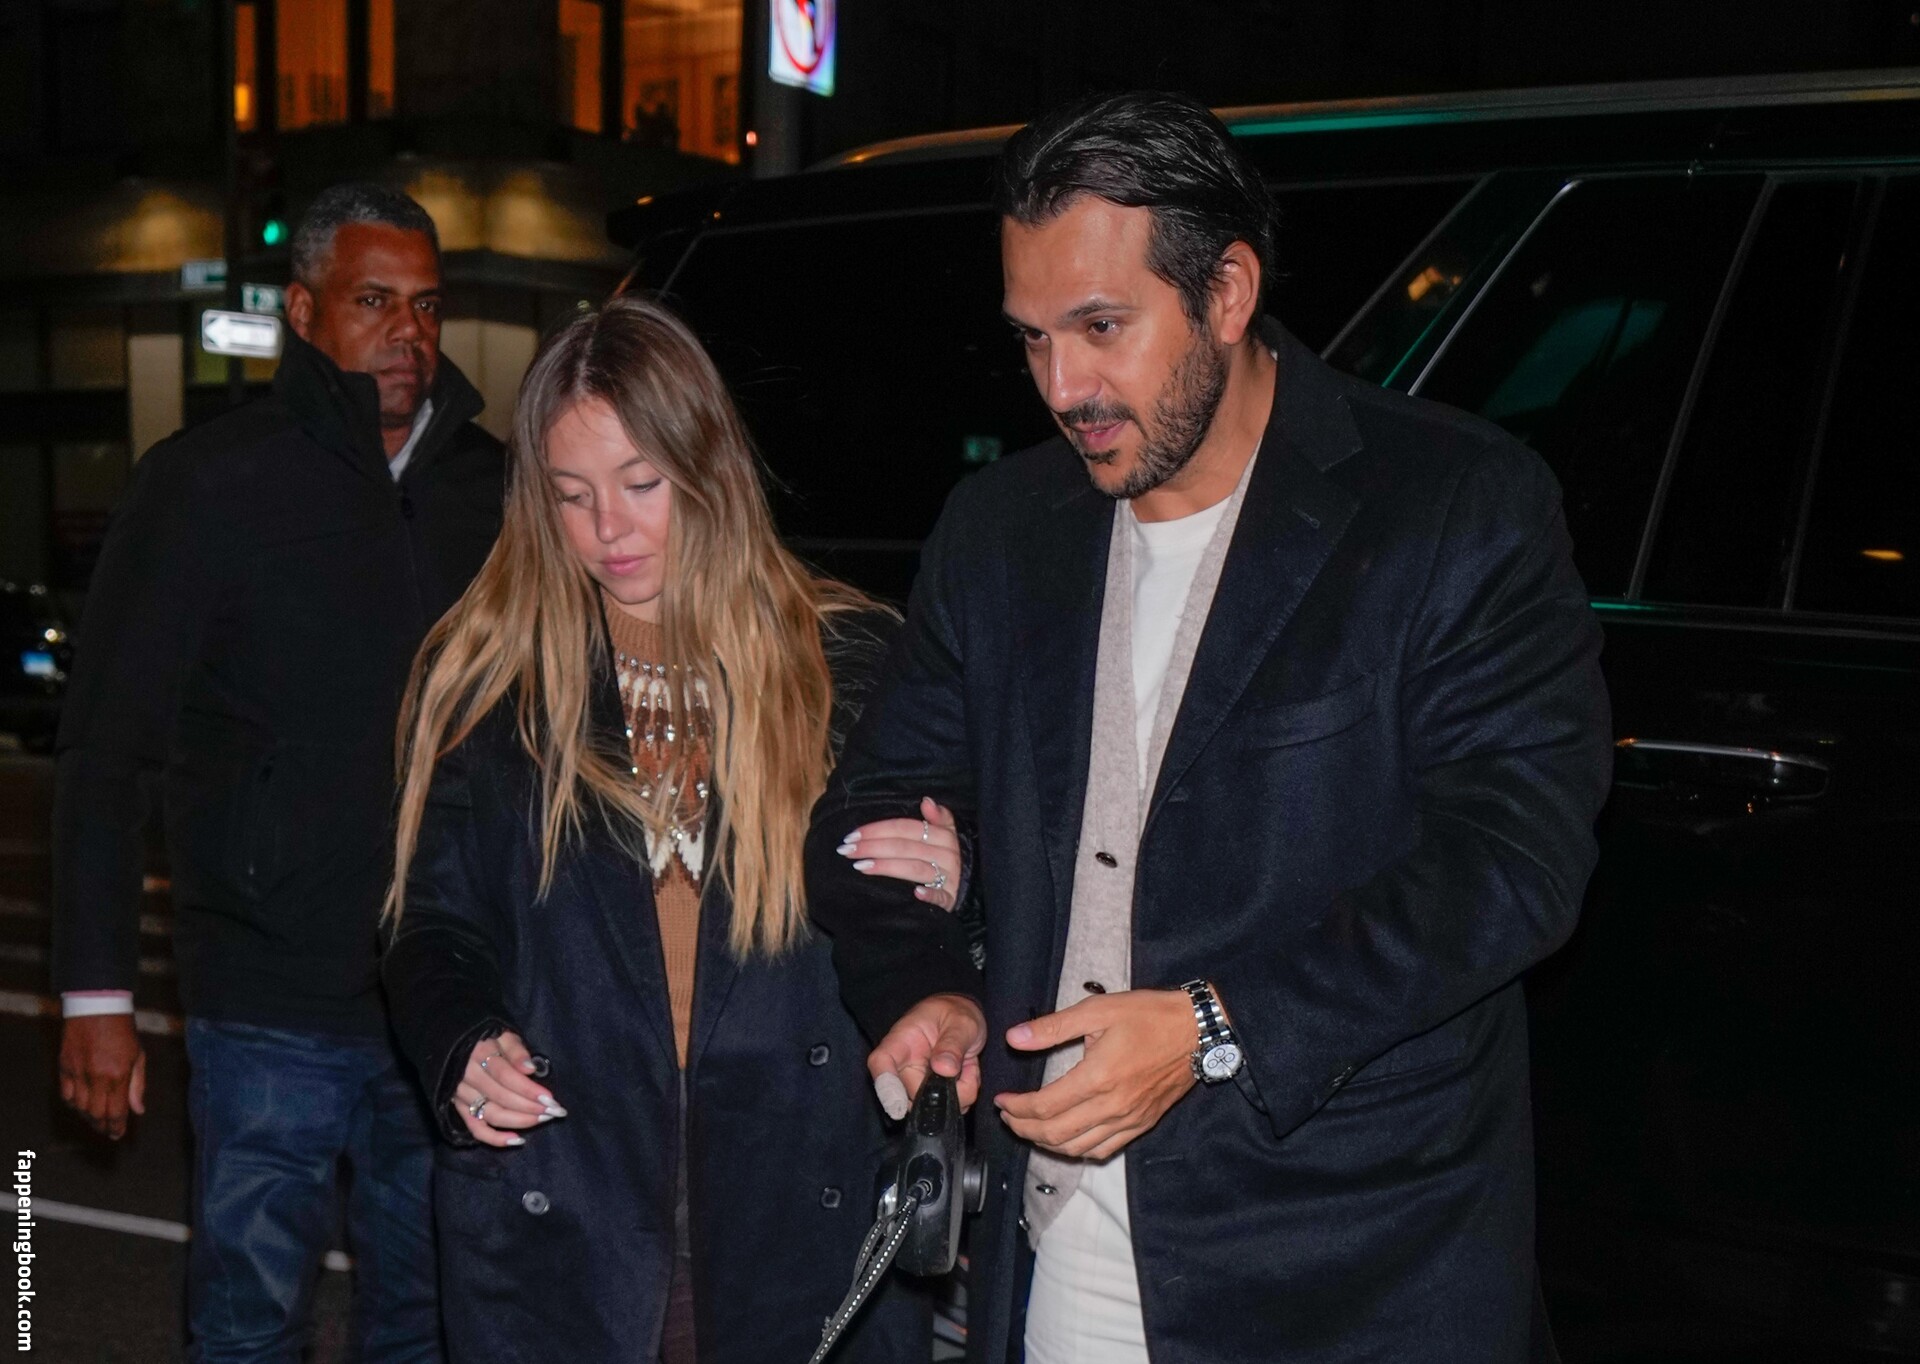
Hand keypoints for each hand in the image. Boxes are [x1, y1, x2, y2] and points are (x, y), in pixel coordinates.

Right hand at [58, 1014, 145, 1139]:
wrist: (97, 1007)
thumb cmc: (122, 1030)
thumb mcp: (138, 1055)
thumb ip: (138, 1084)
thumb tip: (138, 1110)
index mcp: (118, 1075)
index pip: (116, 1111)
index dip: (117, 1127)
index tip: (118, 1135)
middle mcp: (96, 1077)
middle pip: (97, 1114)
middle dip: (103, 1126)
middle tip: (108, 1132)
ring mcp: (78, 1073)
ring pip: (80, 1107)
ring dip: (88, 1117)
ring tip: (97, 1121)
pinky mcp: (64, 1067)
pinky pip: (66, 1095)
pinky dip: (73, 1104)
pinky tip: (81, 1106)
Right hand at [451, 1031, 564, 1148]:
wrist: (451, 1038)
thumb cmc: (486, 1036)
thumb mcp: (502, 1033)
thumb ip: (516, 1050)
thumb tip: (530, 1069)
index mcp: (479, 1054)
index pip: (506, 1076)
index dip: (528, 1090)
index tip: (550, 1099)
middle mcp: (466, 1077)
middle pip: (501, 1098)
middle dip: (530, 1107)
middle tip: (554, 1111)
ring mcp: (460, 1094)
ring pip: (491, 1114)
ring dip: (519, 1121)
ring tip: (542, 1119)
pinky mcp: (458, 1107)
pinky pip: (475, 1128)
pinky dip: (494, 1138)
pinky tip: (517, 1140)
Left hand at [837, 797, 962, 909]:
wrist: (973, 886)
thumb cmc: (949, 857)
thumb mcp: (948, 833)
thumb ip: (939, 817)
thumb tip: (926, 801)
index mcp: (944, 835)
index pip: (905, 828)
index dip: (878, 829)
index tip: (853, 835)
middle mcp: (946, 854)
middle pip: (904, 847)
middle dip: (872, 847)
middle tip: (846, 850)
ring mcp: (949, 878)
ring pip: (914, 868)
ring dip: (887, 867)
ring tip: (860, 866)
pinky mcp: (950, 899)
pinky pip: (940, 896)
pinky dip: (928, 894)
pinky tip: (915, 893)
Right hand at [868, 992, 985, 1119]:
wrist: (963, 1017)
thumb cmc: (956, 1013)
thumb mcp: (961, 1022)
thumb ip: (953, 1043)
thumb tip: (945, 1069)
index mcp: (902, 1040)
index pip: (881, 1062)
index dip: (885, 1087)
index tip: (897, 1109)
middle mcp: (904, 1064)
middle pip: (910, 1094)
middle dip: (944, 1091)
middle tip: (968, 1067)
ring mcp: (917, 1081)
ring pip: (931, 1105)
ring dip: (959, 1093)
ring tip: (969, 1066)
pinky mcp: (931, 1093)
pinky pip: (947, 1106)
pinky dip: (964, 1095)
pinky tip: (969, 1073)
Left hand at [994, 989, 1196, 1159]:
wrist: (1197, 1031)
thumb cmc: (1148, 1015)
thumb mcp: (1097, 1010)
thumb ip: (1053, 1027)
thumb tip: (1014, 1038)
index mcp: (1097, 1077)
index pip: (1044, 1107)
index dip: (1016, 1108)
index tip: (1002, 1100)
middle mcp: (1112, 1106)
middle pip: (1055, 1134)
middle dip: (1023, 1129)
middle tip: (1009, 1117)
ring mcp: (1129, 1119)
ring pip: (1077, 1149)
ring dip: (1047, 1144)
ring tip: (1031, 1128)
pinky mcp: (1142, 1124)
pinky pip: (1104, 1150)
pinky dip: (1078, 1151)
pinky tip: (1068, 1139)